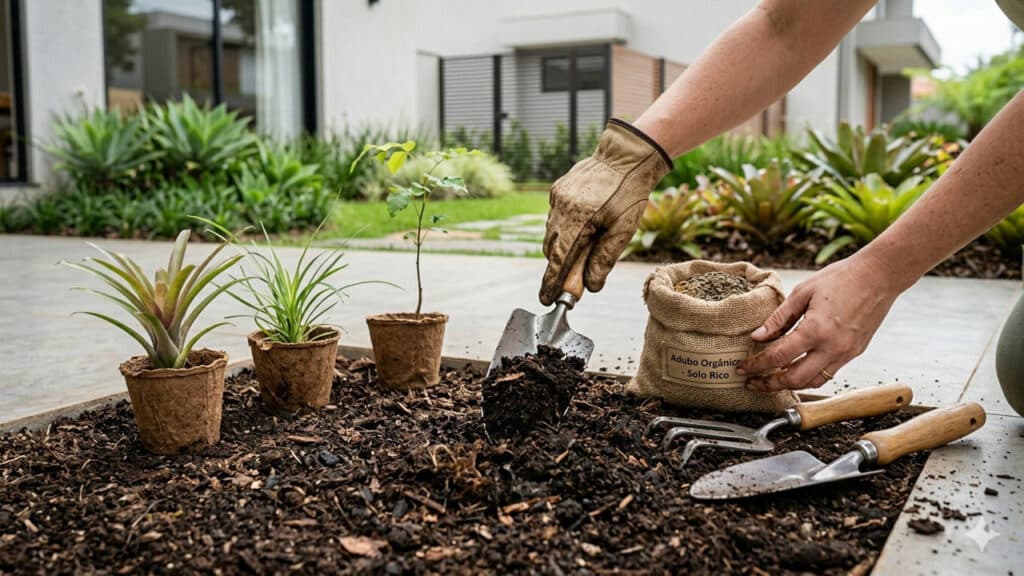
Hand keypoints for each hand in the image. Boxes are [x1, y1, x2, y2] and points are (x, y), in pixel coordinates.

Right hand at [540, 119, 672, 305]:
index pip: (558, 259)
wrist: (626, 154)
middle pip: (552, 248)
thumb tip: (590, 286)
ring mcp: (557, 198)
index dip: (551, 282)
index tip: (545, 299)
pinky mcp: (557, 190)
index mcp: (578, 218)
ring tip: (584, 249)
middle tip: (571, 283)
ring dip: (563, 248)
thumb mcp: (623, 229)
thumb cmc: (630, 192)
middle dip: (559, 267)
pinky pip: (556, 218)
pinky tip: (584, 227)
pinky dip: (565, 230)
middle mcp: (561, 208)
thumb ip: (604, 259)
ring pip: (552, 234)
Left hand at [738, 254, 903, 390]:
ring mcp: (846, 353)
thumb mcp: (803, 292)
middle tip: (752, 382)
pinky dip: (808, 377)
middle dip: (769, 384)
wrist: (879, 276)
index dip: (756, 365)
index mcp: (815, 330)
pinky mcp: (854, 353)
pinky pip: (828, 374)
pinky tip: (796, 370)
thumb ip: (778, 318)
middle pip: (794, 379)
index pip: (777, 357)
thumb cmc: (842, 278)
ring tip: (771, 380)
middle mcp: (832, 347)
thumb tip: (757, 336)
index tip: (742, 368)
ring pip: (812, 382)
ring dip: (790, 385)